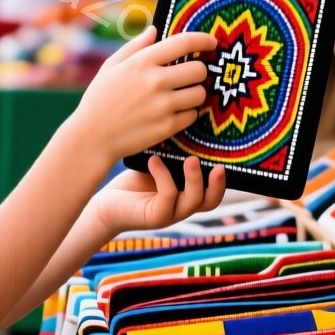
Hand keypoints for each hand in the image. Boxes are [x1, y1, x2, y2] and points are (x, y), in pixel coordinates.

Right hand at [64, 26, 216, 163]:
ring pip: (200, 94)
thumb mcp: (111, 66)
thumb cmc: (100, 99)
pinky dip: (188, 113)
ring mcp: (163, 105)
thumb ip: (135, 46)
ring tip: (182, 96)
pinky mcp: (168, 126)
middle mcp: (156, 81)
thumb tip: (154, 30)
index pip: (184, 43)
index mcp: (142, 62)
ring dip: (195, 94)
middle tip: (188, 77)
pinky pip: (193, 115)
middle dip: (197, 72)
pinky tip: (174, 113)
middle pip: (199, 70)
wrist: (92, 137)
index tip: (212, 43)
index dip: (204, 40)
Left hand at [91, 155, 226, 236]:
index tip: (228, 158)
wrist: (105, 202)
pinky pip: (168, 197)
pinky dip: (164, 176)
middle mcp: (182, 206)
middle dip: (218, 185)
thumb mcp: (158, 162)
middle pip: (211, 202)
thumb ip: (175, 152)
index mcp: (187, 194)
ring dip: (195, 180)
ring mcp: (170, 214)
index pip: (214, 191)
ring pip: (193, 201)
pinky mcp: (154, 217)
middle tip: (221, 166)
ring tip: (191, 160)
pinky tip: (154, 160)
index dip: (225, 179)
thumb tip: (187, 117)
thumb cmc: (133, 178)